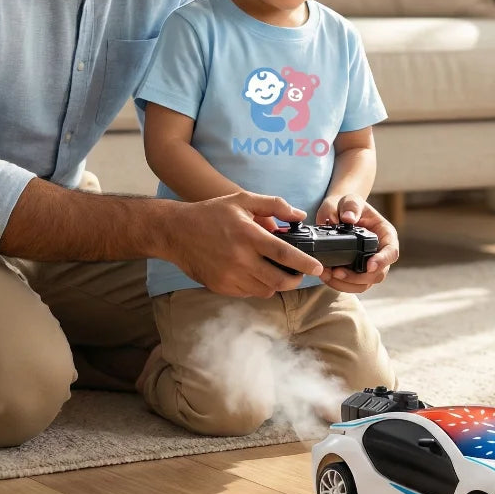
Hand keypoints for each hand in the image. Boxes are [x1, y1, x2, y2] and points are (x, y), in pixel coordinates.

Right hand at [170, 190, 323, 297]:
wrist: (176, 232)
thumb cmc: (211, 213)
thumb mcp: (242, 200)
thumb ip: (273, 205)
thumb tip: (299, 216)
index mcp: (248, 235)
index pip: (284, 254)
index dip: (305, 263)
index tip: (318, 267)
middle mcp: (240, 259)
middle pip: (279, 280)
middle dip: (295, 280)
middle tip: (299, 274)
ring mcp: (229, 276)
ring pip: (265, 290)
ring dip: (276, 284)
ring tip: (276, 271)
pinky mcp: (221, 287)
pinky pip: (249, 293)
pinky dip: (258, 286)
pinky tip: (255, 273)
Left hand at [317, 199, 398, 293]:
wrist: (337, 212)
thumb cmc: (348, 206)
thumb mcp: (350, 199)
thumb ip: (350, 206)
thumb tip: (348, 218)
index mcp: (385, 235)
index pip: (391, 252)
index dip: (382, 261)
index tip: (369, 266)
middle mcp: (380, 252)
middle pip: (378, 274)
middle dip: (358, 277)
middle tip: (337, 272)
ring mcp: (369, 264)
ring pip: (364, 284)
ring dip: (346, 284)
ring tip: (328, 275)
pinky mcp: (356, 272)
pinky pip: (351, 285)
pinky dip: (338, 284)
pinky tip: (326, 276)